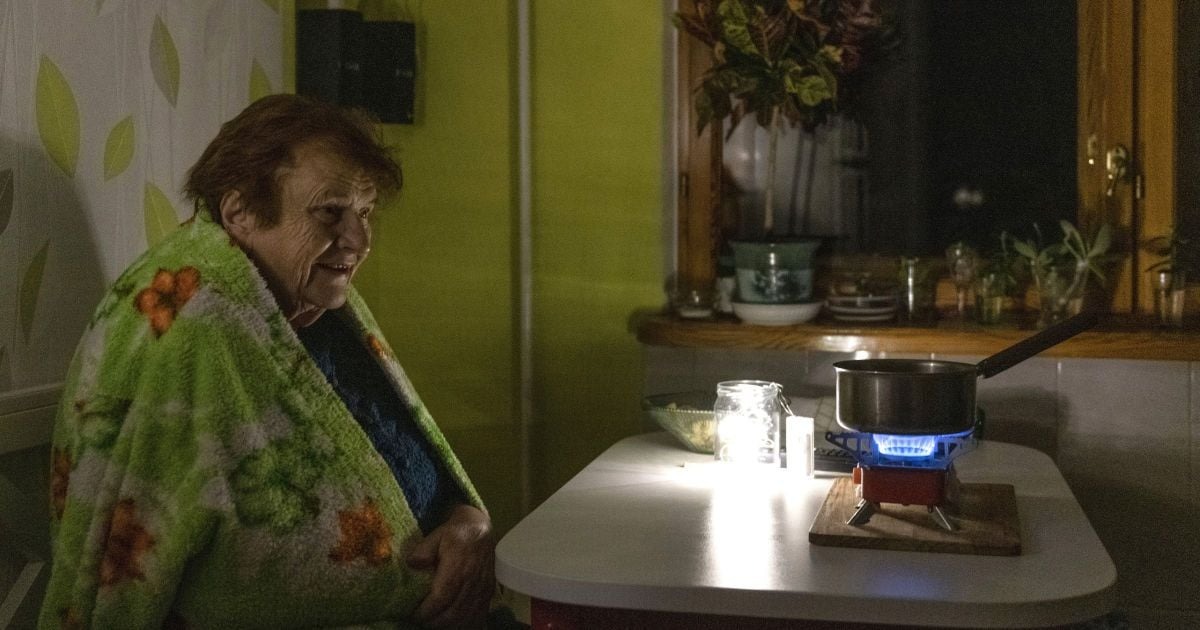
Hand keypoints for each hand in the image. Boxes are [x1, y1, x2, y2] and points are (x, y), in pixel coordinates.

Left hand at [407, 504, 495, 627]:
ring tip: (433, 622)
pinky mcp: (488, 594)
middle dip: (434, 622)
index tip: (413, 614)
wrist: (480, 531)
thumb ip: (423, 550)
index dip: (426, 610)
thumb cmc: (455, 534)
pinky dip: (463, 623)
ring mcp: (482, 589)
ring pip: (465, 617)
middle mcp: (472, 581)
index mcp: (458, 566)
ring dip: (447, 625)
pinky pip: (477, 616)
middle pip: (453, 612)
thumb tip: (411, 564)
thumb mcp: (437, 535)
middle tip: (420, 621)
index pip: (441, 596)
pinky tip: (451, 623)